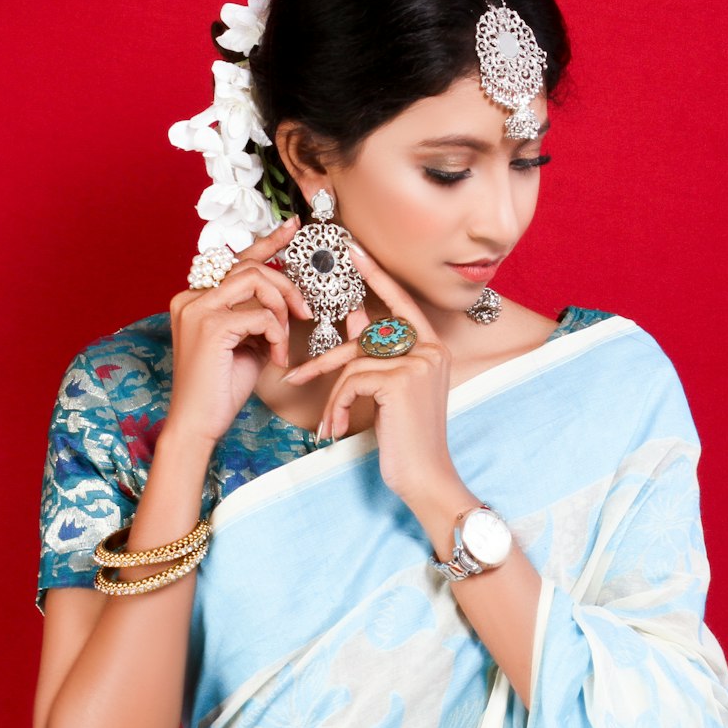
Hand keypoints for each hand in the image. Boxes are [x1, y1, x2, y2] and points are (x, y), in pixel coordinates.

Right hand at [165, 218, 313, 447]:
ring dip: (281, 309)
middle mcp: (191, 297)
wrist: (198, 424)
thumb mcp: (245, 344)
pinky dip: (276, 336)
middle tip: (304, 313)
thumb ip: (258, 316)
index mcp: (195, 298)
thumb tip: (285, 299)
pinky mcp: (210, 326)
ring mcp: (197, 308)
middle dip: (286, 286)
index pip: (236, 260)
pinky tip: (275, 359)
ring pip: (256, 281)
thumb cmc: (222, 388)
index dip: (268, 241)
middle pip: (252, 267)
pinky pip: (260, 316)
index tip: (293, 227)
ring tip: (283, 339)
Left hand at [281, 241, 464, 507]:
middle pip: (364, 339)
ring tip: (329, 425)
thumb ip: (378, 354)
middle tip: (294, 376)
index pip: (401, 301)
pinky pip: (352, 380)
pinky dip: (337, 406)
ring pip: (354, 363)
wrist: (424, 477)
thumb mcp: (390, 390)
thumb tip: (355, 315)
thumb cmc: (406, 438)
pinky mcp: (402, 380)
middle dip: (325, 361)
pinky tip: (337, 429)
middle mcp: (430, 349)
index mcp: (433, 347)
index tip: (353, 250)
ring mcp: (419, 362)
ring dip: (333, 398)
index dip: (376, 276)